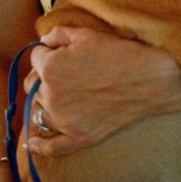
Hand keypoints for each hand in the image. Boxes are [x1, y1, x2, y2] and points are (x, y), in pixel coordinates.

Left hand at [24, 25, 180, 155]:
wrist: (149, 79)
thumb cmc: (119, 53)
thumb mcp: (87, 34)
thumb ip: (59, 35)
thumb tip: (43, 42)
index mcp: (50, 67)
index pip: (35, 56)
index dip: (48, 51)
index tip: (62, 51)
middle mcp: (51, 95)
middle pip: (33, 84)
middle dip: (43, 74)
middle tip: (64, 69)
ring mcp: (64, 119)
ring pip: (39, 109)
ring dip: (44, 100)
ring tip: (59, 93)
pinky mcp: (79, 136)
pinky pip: (52, 146)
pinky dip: (40, 146)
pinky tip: (31, 143)